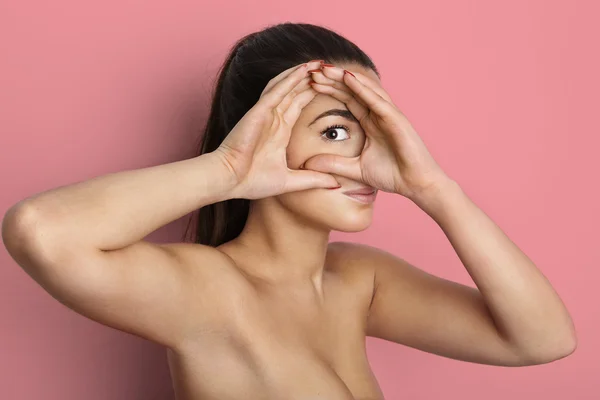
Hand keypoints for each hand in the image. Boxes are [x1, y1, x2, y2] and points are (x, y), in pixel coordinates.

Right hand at [212, 60, 340, 199]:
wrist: (229, 181)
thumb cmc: (252, 182)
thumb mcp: (291, 182)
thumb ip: (313, 179)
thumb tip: (336, 184)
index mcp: (280, 131)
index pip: (299, 105)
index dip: (313, 94)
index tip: (330, 86)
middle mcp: (273, 119)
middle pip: (295, 92)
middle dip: (311, 80)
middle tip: (329, 68)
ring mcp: (266, 113)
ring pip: (287, 86)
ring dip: (302, 74)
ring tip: (319, 62)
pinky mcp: (259, 112)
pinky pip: (277, 90)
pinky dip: (290, 78)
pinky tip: (304, 69)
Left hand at [303, 65, 452, 200]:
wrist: (416, 185)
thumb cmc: (392, 175)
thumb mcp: (354, 170)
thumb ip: (333, 164)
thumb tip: (308, 164)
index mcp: (370, 122)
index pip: (346, 99)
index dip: (329, 89)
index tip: (309, 83)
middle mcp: (378, 113)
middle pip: (352, 90)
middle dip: (332, 79)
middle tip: (312, 70)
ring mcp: (388, 114)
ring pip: (363, 89)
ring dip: (344, 77)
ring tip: (325, 68)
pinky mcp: (396, 119)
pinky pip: (377, 100)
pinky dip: (362, 88)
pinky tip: (347, 77)